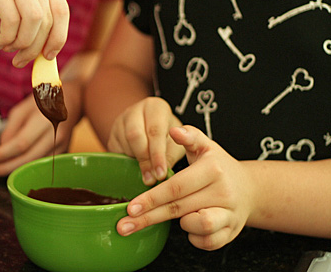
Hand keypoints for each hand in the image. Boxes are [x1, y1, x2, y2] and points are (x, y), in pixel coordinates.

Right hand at [0, 0, 68, 67]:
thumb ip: (29, 17)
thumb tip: (42, 52)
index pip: (62, 10)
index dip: (58, 38)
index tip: (47, 57)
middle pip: (47, 19)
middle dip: (35, 48)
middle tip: (20, 61)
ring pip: (33, 20)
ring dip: (21, 44)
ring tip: (6, 48)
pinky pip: (11, 19)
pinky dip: (6, 38)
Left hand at [0, 81, 81, 175]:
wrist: (74, 98)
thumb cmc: (45, 100)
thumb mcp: (23, 108)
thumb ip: (11, 129)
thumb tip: (1, 149)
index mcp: (44, 119)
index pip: (20, 144)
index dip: (1, 154)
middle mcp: (55, 134)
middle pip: (27, 158)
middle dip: (3, 167)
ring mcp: (62, 145)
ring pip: (34, 164)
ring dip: (11, 169)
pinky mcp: (63, 151)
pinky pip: (40, 163)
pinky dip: (24, 166)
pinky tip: (10, 165)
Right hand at [107, 97, 184, 184]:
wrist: (156, 132)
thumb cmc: (172, 137)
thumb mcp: (180, 142)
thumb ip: (173, 154)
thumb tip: (162, 171)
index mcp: (155, 107)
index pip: (154, 130)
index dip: (157, 154)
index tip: (161, 173)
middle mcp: (135, 110)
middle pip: (134, 135)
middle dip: (144, 160)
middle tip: (151, 179)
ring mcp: (121, 121)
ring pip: (124, 144)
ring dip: (135, 162)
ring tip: (147, 176)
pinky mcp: (112, 135)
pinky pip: (116, 151)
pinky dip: (127, 162)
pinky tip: (138, 168)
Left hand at [117, 126, 255, 250]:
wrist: (250, 188)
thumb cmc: (218, 166)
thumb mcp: (205, 146)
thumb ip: (189, 136)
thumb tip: (173, 130)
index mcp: (212, 170)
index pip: (176, 186)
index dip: (151, 198)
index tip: (130, 207)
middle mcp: (223, 192)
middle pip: (179, 208)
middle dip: (149, 218)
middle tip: (124, 226)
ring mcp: (230, 214)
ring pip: (197, 226)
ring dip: (179, 225)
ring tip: (172, 217)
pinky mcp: (232, 232)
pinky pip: (208, 242)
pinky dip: (195, 238)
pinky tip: (188, 227)